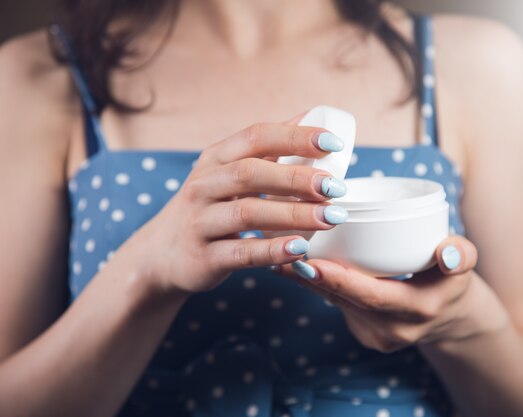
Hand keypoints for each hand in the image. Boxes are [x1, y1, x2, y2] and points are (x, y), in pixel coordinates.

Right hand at [128, 119, 349, 294]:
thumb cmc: (210, 206)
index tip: (333, 144)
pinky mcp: (203, 257)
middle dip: (297, 178)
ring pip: (248, 213)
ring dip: (293, 214)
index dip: (295, 137)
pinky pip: (242, 252)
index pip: (256, 136)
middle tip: (335, 187)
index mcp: (216, 158)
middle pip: (250, 173)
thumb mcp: (228, 172)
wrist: (163, 254)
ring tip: (330, 217)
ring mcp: (200, 222)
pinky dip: (272, 250)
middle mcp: (204, 185)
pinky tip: (301, 248)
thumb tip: (310, 117)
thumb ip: (267, 148)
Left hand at [277, 236, 493, 350]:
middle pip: (345, 300)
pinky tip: (297, 265)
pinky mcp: (364, 333)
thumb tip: (447, 251)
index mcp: (417, 310)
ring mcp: (376, 336)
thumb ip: (461, 254)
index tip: (310, 262)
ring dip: (308, 280)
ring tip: (281, 253)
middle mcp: (393, 329)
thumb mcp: (464, 264)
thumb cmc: (452, 279)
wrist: (450, 316)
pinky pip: (337, 306)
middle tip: (284, 253)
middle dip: (312, 278)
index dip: (339, 280)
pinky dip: (318, 285)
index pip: (372, 296)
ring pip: (336, 303)